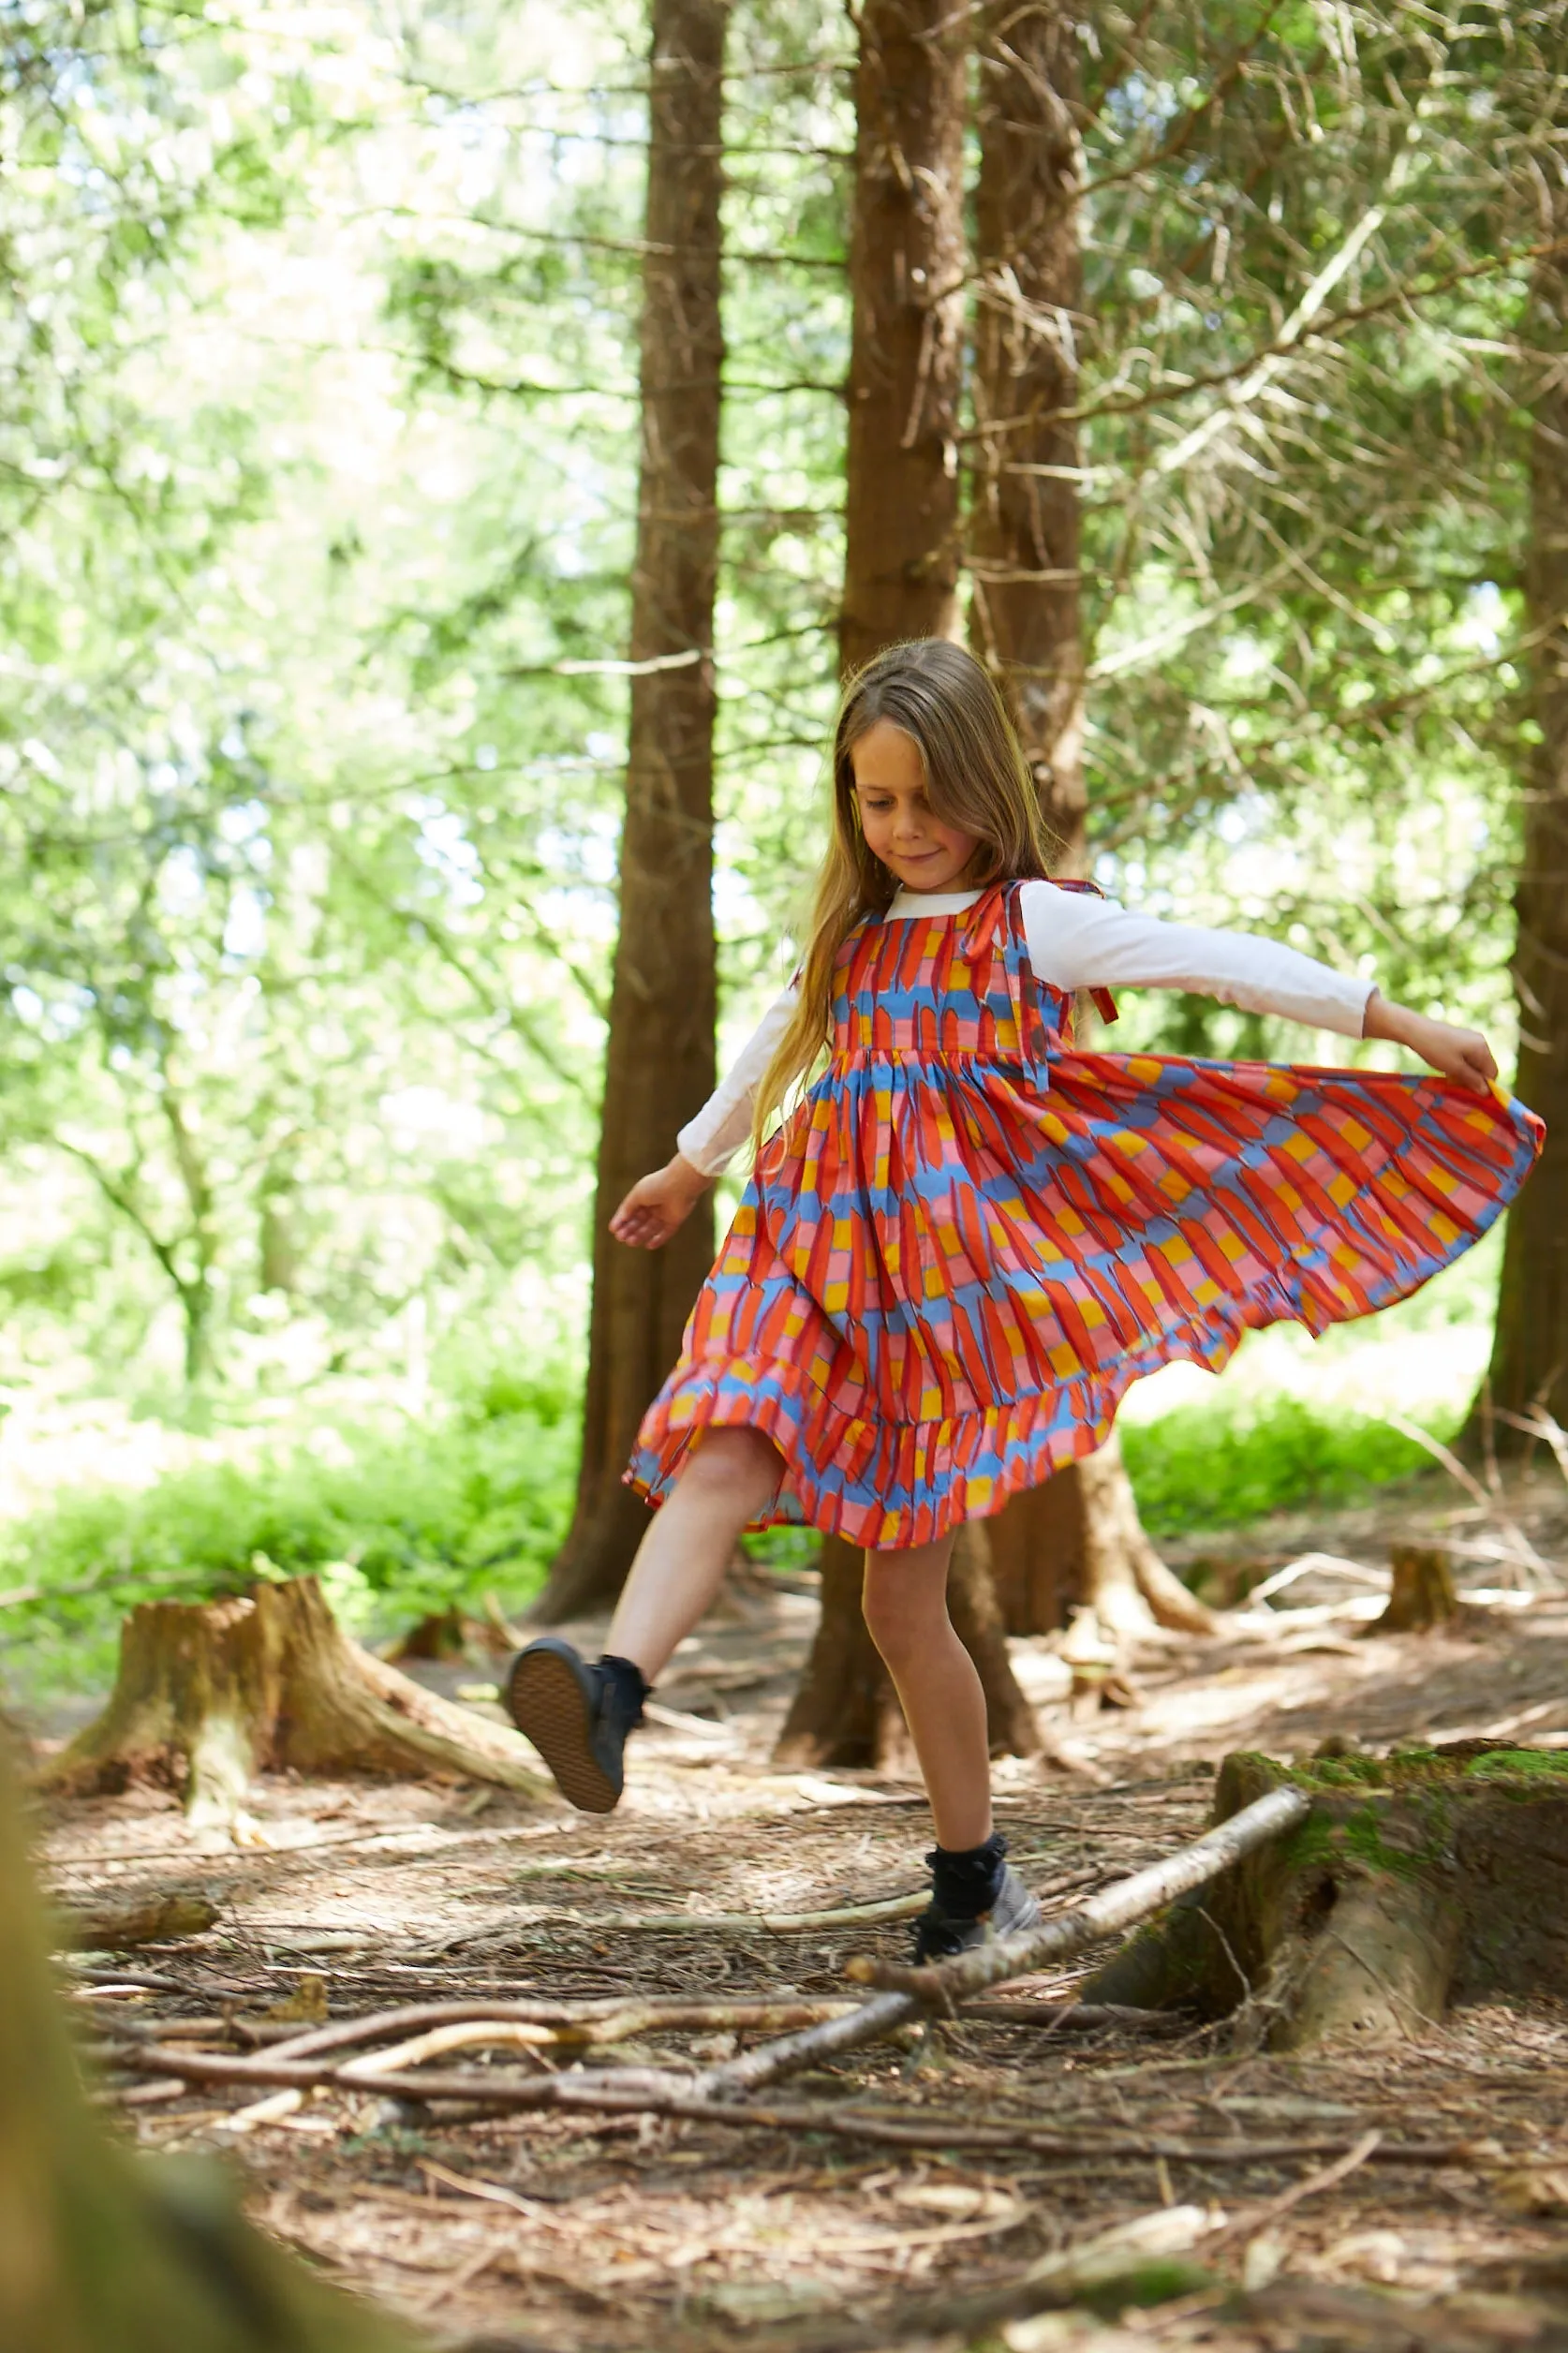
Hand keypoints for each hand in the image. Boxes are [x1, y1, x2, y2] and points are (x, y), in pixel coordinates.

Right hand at [609, 1155, 710, 1248]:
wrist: (680, 1185)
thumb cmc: (656, 1186)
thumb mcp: (637, 1195)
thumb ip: (627, 1207)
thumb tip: (620, 1219)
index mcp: (644, 1196)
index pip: (631, 1211)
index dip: (622, 1221)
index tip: (613, 1230)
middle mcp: (654, 1205)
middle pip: (640, 1221)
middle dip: (630, 1230)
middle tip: (621, 1238)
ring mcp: (665, 1213)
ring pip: (651, 1228)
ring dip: (640, 1235)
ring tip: (630, 1242)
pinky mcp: (676, 1220)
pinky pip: (666, 1233)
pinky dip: (658, 1240)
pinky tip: (649, 1246)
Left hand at [1363, 993, 1499, 1093]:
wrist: (1415, 1030)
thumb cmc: (1436, 1050)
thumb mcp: (1455, 1068)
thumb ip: (1472, 1080)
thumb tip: (1487, 1093)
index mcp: (1482, 1048)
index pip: (1492, 1072)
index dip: (1483, 1085)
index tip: (1469, 1092)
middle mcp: (1480, 1041)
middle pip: (1483, 1067)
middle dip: (1473, 1079)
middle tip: (1457, 1085)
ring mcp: (1470, 1038)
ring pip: (1473, 1062)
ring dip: (1464, 1073)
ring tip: (1449, 1077)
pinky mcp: (1460, 1038)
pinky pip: (1466, 1056)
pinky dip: (1459, 1064)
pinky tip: (1446, 1068)